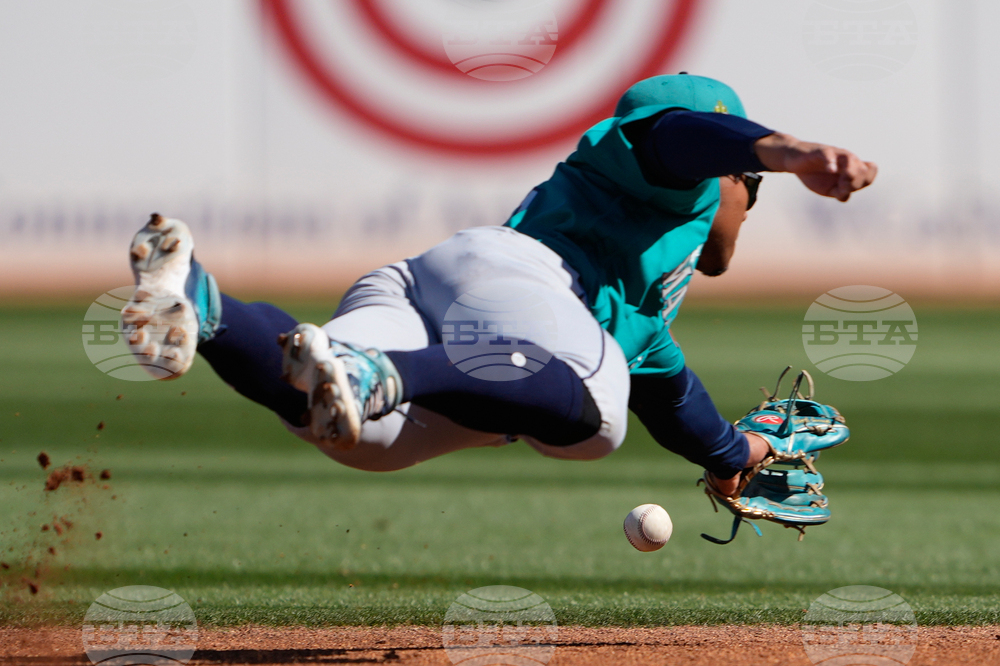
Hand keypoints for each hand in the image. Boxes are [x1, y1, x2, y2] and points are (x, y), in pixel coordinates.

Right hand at [754, 133, 877, 201]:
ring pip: (851, 160)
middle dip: (855, 183)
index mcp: (851, 168)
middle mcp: (846, 159)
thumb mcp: (828, 189)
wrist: (794, 160)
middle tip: (840, 188)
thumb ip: (840, 193)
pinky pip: (829, 155)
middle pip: (863, 170)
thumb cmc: (814, 174)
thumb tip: (845, 197)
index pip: (870, 174)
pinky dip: (831, 162)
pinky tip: (830, 169)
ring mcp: (834, 155)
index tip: (849, 189)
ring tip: (839, 184)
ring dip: (849, 175)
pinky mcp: (820, 152)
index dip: (863, 183)